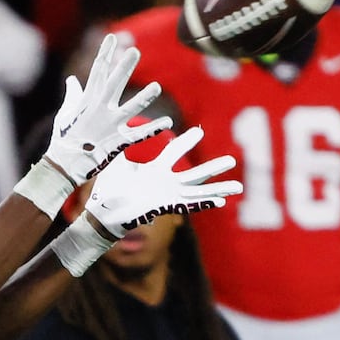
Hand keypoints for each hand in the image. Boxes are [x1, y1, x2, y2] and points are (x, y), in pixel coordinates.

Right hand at [44, 33, 170, 185]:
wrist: (65, 164)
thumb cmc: (63, 139)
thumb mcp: (65, 113)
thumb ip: (72, 95)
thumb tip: (72, 80)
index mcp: (87, 100)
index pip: (97, 72)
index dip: (105, 53)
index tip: (111, 37)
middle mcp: (100, 110)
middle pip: (114, 84)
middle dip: (124, 67)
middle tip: (135, 51)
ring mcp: (110, 126)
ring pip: (130, 108)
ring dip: (144, 98)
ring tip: (157, 87)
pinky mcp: (117, 142)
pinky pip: (138, 135)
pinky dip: (153, 129)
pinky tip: (167, 122)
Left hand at [84, 126, 240, 238]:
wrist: (101, 211)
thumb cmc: (107, 189)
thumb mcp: (116, 164)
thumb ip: (122, 146)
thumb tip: (121, 128)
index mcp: (154, 170)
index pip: (174, 152)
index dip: (186, 142)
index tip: (199, 131)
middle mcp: (164, 183)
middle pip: (194, 173)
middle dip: (213, 167)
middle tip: (233, 159)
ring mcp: (166, 195)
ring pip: (197, 190)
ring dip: (218, 187)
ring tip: (238, 186)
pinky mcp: (164, 206)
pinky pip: (188, 204)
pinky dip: (204, 203)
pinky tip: (221, 202)